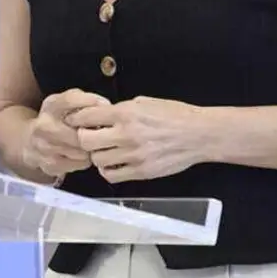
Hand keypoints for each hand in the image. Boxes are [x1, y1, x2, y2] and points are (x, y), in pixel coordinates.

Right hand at [22, 89, 111, 179]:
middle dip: (93, 133)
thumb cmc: (55, 120)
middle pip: (81, 132)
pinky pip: (81, 164)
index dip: (91, 102)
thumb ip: (84, 100)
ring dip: (90, 148)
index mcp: (50, 106)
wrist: (29, 143)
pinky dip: (84, 160)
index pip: (71, 100)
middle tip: (99, 131)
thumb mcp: (64, 103)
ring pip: (83, 151)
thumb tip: (105, 105)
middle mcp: (44, 126)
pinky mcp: (50, 165)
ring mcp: (45, 147)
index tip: (104, 105)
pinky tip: (79, 154)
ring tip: (87, 143)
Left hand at [65, 95, 205, 182]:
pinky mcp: (142, 172)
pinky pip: (112, 176)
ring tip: (104, 150)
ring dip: (96, 155)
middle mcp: (126, 134)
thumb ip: (120, 109)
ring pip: (96, 160)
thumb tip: (100, 114)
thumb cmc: (175, 115)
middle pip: (85, 141)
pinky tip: (113, 163)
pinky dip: (108, 170)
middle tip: (90, 136)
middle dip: (83, 138)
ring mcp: (134, 156)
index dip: (77, 119)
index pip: (86, 116)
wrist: (199, 134)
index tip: (77, 121)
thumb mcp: (144, 102)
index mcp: (125, 113)